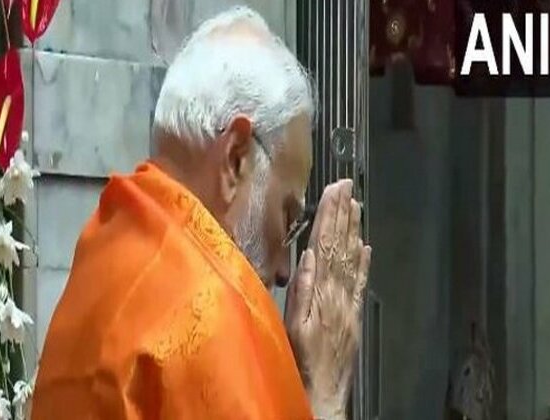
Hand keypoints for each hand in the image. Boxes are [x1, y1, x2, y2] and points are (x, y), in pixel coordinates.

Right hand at [284, 179, 370, 418]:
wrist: (323, 390)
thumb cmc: (300, 359)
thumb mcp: (293, 326)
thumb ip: (302, 290)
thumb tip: (308, 256)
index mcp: (321, 292)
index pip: (325, 245)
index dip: (329, 216)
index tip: (333, 192)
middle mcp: (338, 292)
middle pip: (340, 246)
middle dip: (342, 214)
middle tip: (346, 187)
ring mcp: (348, 302)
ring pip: (351, 258)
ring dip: (353, 230)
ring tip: (355, 205)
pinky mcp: (353, 314)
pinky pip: (360, 282)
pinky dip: (363, 262)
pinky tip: (365, 245)